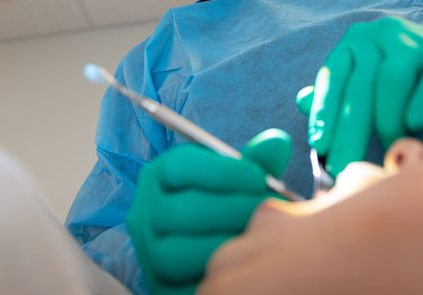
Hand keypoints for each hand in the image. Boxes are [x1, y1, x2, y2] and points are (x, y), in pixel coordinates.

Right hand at [126, 129, 291, 294]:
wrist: (210, 249)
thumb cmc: (225, 205)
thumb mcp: (237, 180)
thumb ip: (255, 162)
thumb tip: (278, 142)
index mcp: (159, 177)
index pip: (178, 166)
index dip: (221, 171)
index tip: (257, 176)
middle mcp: (144, 213)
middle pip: (180, 211)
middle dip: (231, 210)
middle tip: (266, 210)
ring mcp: (148, 252)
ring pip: (176, 252)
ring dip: (223, 244)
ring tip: (255, 236)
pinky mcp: (160, 286)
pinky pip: (183, 286)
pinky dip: (216, 276)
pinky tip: (243, 263)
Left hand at [296, 17, 422, 175]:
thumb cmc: (406, 89)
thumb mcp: (368, 92)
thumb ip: (336, 97)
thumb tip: (300, 101)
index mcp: (355, 42)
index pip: (333, 77)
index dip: (324, 112)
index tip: (319, 146)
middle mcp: (382, 33)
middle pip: (361, 84)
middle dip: (351, 129)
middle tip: (347, 166)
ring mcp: (418, 38)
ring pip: (393, 78)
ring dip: (388, 119)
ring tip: (388, 149)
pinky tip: (416, 124)